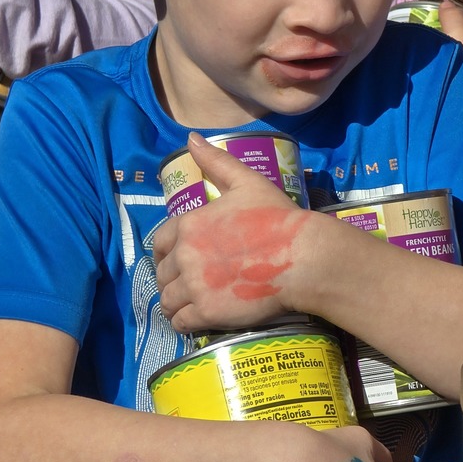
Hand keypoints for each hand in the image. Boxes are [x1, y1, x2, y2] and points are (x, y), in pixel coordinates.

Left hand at [153, 132, 321, 331]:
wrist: (302, 256)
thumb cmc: (278, 218)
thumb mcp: (247, 182)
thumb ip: (217, 162)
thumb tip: (191, 138)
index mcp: (190, 224)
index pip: (160, 242)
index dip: (168, 252)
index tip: (180, 259)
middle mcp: (186, 255)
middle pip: (162, 274)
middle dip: (174, 279)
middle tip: (193, 282)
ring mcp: (195, 285)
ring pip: (168, 300)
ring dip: (177, 302)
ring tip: (194, 303)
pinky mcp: (208, 312)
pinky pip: (180, 323)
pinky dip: (185, 322)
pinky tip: (199, 317)